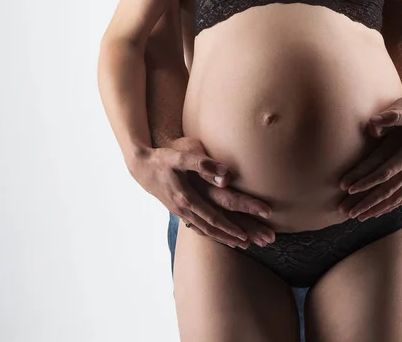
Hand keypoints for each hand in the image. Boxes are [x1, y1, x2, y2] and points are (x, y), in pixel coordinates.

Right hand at [127, 136, 274, 247]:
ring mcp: (182, 213)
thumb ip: (203, 164)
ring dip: (227, 238)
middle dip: (237, 236)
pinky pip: (199, 228)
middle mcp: (185, 210)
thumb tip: (226, 175)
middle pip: (214, 228)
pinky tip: (221, 237)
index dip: (233, 226)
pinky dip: (212, 234)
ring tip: (246, 245)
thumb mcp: (180, 156)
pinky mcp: (180, 211)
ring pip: (207, 231)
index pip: (215, 217)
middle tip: (261, 243)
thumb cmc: (162, 159)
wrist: (141, 167)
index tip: (251, 234)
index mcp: (188, 198)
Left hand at [338, 95, 401, 220]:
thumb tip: (372, 120)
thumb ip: (395, 117)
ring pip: (395, 199)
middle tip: (347, 212)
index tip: (349, 189)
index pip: (385, 172)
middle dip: (366, 203)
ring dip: (376, 209)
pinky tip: (377, 213)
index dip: (367, 181)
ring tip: (358, 217)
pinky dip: (390, 207)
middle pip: (387, 191)